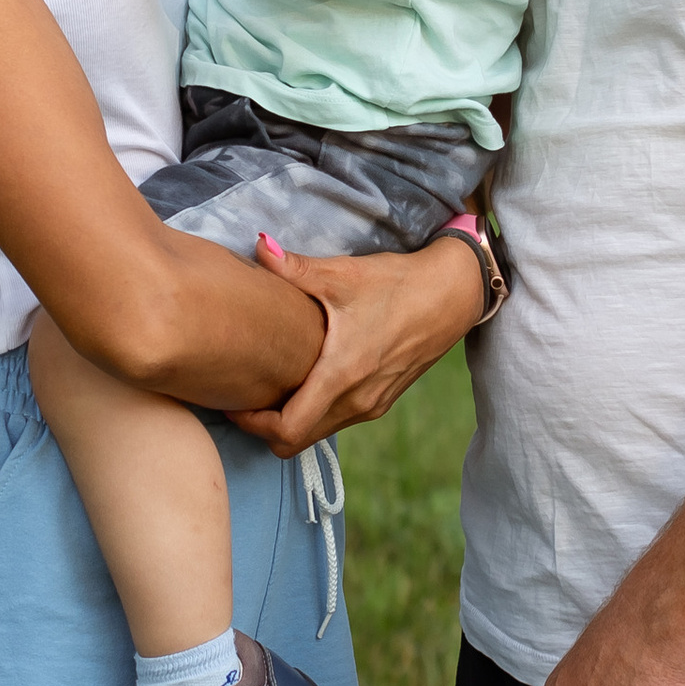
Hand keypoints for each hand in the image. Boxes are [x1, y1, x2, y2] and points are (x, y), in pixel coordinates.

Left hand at [225, 233, 484, 455]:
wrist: (453, 293)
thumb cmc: (398, 283)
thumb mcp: (343, 273)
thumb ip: (294, 267)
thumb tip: (257, 244)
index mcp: (342, 376)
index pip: (287, 430)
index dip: (252, 425)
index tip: (231, 402)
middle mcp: (357, 401)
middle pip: (297, 441)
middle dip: (264, 428)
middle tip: (241, 397)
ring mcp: (373, 404)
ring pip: (318, 432)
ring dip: (290, 421)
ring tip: (268, 388)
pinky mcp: (383, 399)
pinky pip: (338, 420)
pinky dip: (315, 413)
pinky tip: (304, 380)